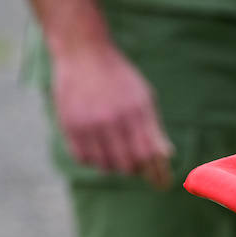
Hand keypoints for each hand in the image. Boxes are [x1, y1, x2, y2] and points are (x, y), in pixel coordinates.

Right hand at [51, 42, 172, 187]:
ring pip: (104, 165)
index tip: (162, 183)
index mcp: (135, 111)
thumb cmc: (119, 77)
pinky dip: (93, 160)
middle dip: (135, 169)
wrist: (84, 53)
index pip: (148, 154)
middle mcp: (112, 119)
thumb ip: (153, 127)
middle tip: (136, 166)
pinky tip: (98, 152)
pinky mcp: (69, 125)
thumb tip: (166, 155)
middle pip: (127, 164)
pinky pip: (82, 158)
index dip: (157, 173)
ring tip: (116, 155)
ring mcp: (89, 123)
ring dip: (113, 166)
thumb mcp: (143, 97)